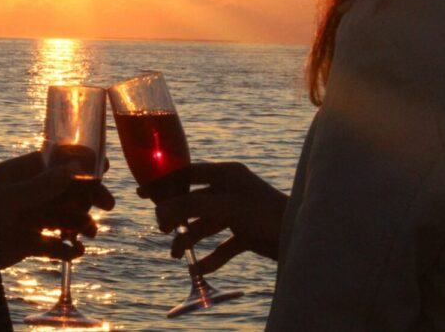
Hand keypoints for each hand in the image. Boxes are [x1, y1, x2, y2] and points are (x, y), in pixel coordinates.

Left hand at [0, 151, 114, 267]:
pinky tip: (76, 252)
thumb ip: (44, 184)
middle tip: (108, 205)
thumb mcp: (13, 196)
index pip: (56, 163)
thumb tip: (76, 168)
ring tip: (89, 232)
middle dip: (87, 197)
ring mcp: (26, 218)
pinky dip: (66, 249)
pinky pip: (52, 245)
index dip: (80, 164)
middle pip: (66, 191)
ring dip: (80, 223)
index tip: (104, 166)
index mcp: (20, 173)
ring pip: (62, 217)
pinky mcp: (25, 243)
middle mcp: (26, 193)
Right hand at [142, 162, 287, 275]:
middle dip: (177, 218)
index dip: (165, 183)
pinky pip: (223, 245)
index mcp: (228, 174)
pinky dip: (211, 258)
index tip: (142, 193)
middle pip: (194, 202)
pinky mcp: (248, 233)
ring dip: (190, 240)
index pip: (189, 173)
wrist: (302, 237)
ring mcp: (240, 212)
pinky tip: (199, 270)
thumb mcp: (224, 207)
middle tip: (162, 230)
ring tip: (176, 256)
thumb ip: (190, 206)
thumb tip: (159, 210)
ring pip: (206, 225)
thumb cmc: (265, 213)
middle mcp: (232, 190)